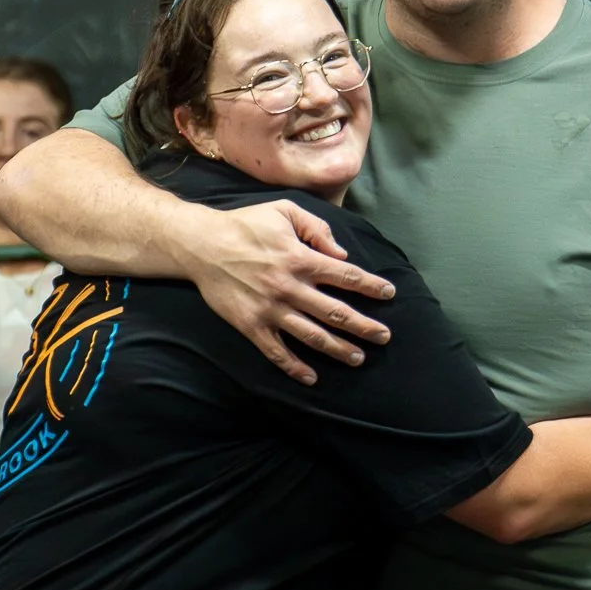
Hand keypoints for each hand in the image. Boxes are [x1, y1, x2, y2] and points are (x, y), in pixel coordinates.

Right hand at [186, 200, 395, 384]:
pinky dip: (295, 368)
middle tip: (384, 337)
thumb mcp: (284, 211)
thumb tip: (341, 253)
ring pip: (312, 336)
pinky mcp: (252, 326)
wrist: (202, 245)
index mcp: (301, 258)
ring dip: (339, 349)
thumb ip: (317, 227)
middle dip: (364, 326)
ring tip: (358, 358)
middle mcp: (290, 287)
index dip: (371, 286)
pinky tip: (312, 378)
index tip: (389, 294)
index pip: (346, 275)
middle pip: (336, 312)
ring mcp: (271, 310)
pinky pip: (277, 352)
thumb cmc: (246, 224)